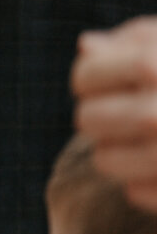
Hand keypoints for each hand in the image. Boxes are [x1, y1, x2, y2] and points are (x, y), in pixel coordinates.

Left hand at [71, 16, 156, 210]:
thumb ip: (134, 40)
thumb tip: (86, 46)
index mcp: (154, 66)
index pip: (83, 77)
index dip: (92, 80)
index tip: (113, 82)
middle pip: (87, 120)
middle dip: (104, 117)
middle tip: (134, 113)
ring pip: (105, 162)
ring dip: (122, 152)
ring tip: (151, 140)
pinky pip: (136, 193)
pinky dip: (149, 182)